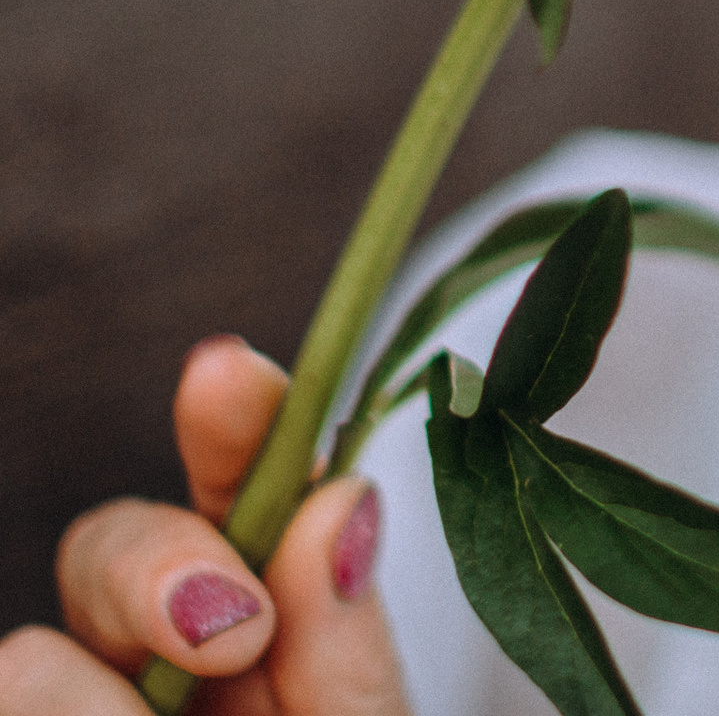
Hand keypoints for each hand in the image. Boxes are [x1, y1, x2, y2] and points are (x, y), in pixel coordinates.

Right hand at [0, 337, 409, 712]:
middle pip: (106, 543)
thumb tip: (343, 501)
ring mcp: (86, 701)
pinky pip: (12, 698)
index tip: (225, 373)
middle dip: (154, 570)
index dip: (234, 422)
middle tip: (238, 633)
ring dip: (99, 708)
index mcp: (269, 612)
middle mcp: (165, 652)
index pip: (244, 486)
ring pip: (31, 657)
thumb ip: (348, 648)